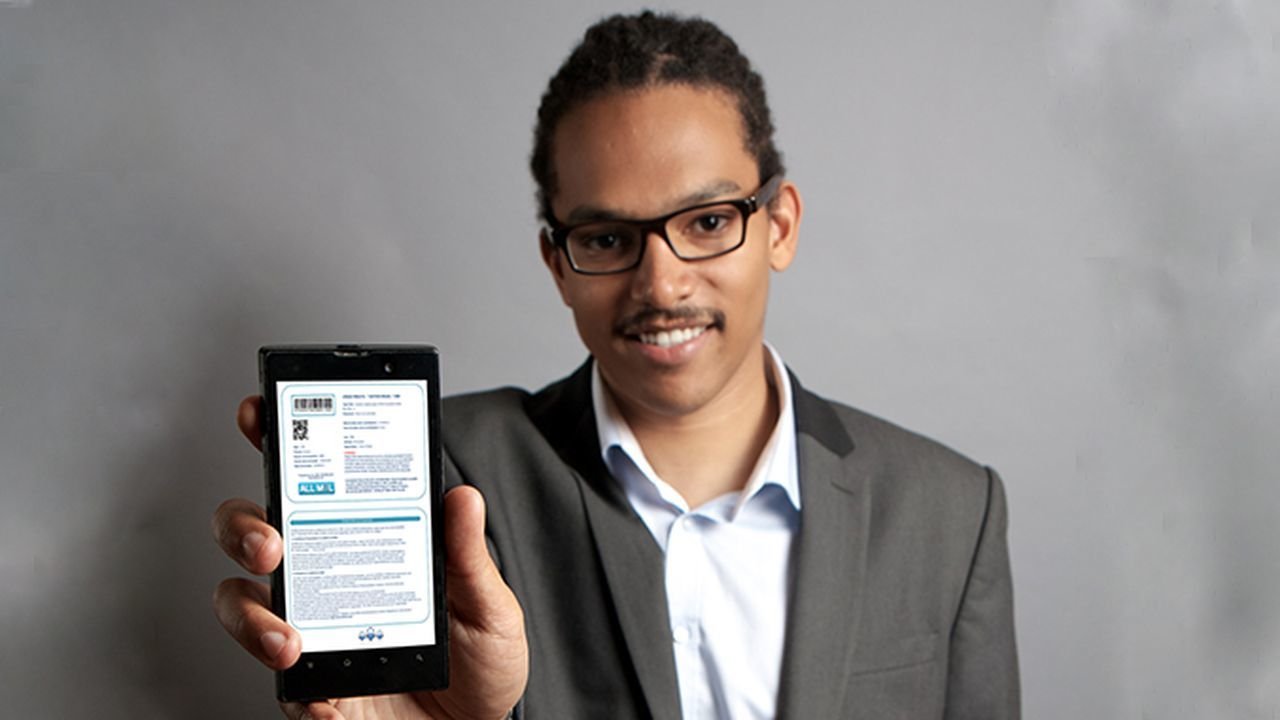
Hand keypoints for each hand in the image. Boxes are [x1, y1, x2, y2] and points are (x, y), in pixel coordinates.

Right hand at [212, 396, 527, 719]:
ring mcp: (310, 632)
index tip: (260, 413)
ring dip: (251, 616)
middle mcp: (326, 580)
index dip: (276, 442)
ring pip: (240, 604)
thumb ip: (470, 556)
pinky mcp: (311, 690)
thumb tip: (462, 496)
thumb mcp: (489, 603)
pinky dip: (298, 690)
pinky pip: (282, 685)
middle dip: (243, 527)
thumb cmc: (481, 663)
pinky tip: (325, 695)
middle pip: (252, 534)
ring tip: (288, 637)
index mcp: (364, 541)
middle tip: (271, 542)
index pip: (311, 484)